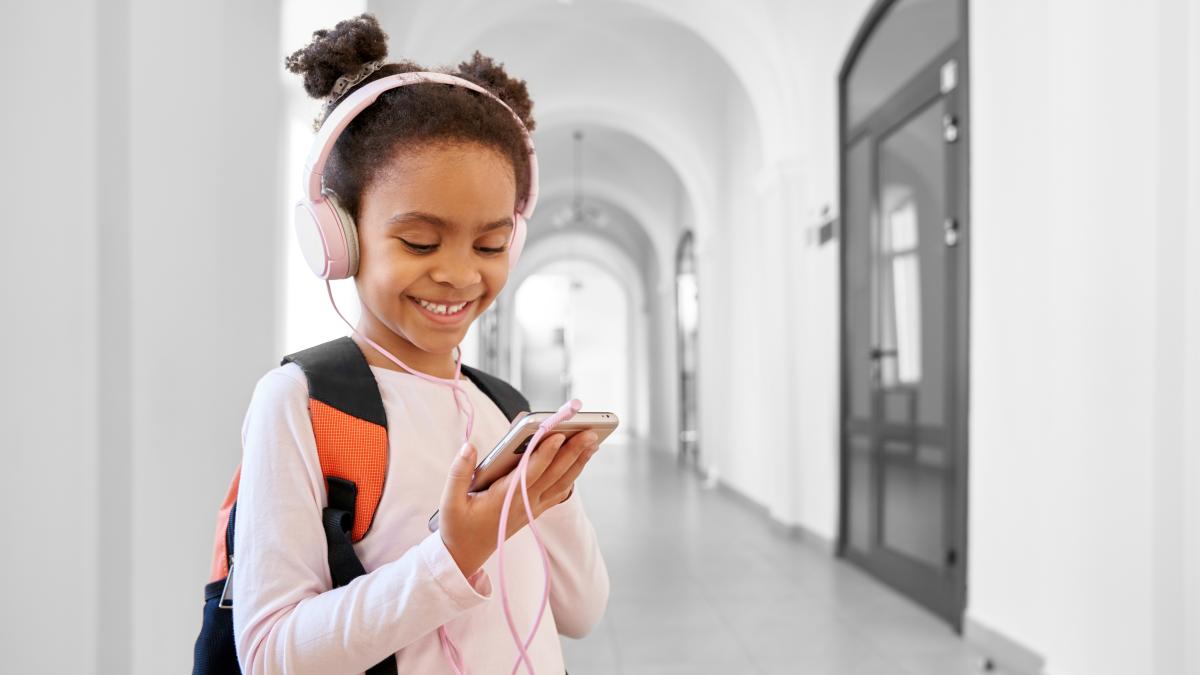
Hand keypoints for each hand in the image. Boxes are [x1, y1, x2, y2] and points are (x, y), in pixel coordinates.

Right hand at [438, 430, 599, 577]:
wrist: (465, 555)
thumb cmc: (458, 526)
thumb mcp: (449, 501)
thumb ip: (459, 472)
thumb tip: (470, 446)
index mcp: (504, 499)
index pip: (530, 472)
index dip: (545, 453)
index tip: (558, 434)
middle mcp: (523, 503)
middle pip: (553, 474)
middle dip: (572, 452)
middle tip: (589, 432)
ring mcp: (532, 508)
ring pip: (562, 483)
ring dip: (578, 463)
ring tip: (593, 442)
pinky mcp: (534, 511)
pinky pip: (558, 492)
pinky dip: (572, 476)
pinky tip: (580, 463)